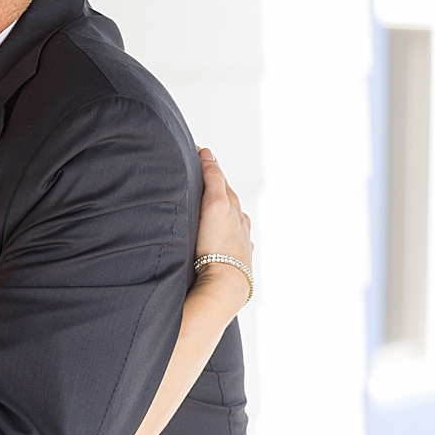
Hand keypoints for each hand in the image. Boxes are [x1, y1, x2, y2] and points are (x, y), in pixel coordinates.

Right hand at [195, 147, 252, 309]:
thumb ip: (212, 178)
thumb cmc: (217, 244)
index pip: (219, 179)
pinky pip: (230, 238)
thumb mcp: (214, 204)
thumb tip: (208, 152)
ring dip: (218, 209)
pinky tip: (218, 234)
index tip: (195, 152)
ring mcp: (239, 240)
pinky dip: (223, 230)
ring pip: (230, 218)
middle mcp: (240, 221)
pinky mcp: (235, 257)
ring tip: (206, 204)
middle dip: (213, 185)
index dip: (207, 165)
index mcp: (233, 206)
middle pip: (226, 197)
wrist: (226, 283)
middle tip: (196, 173)